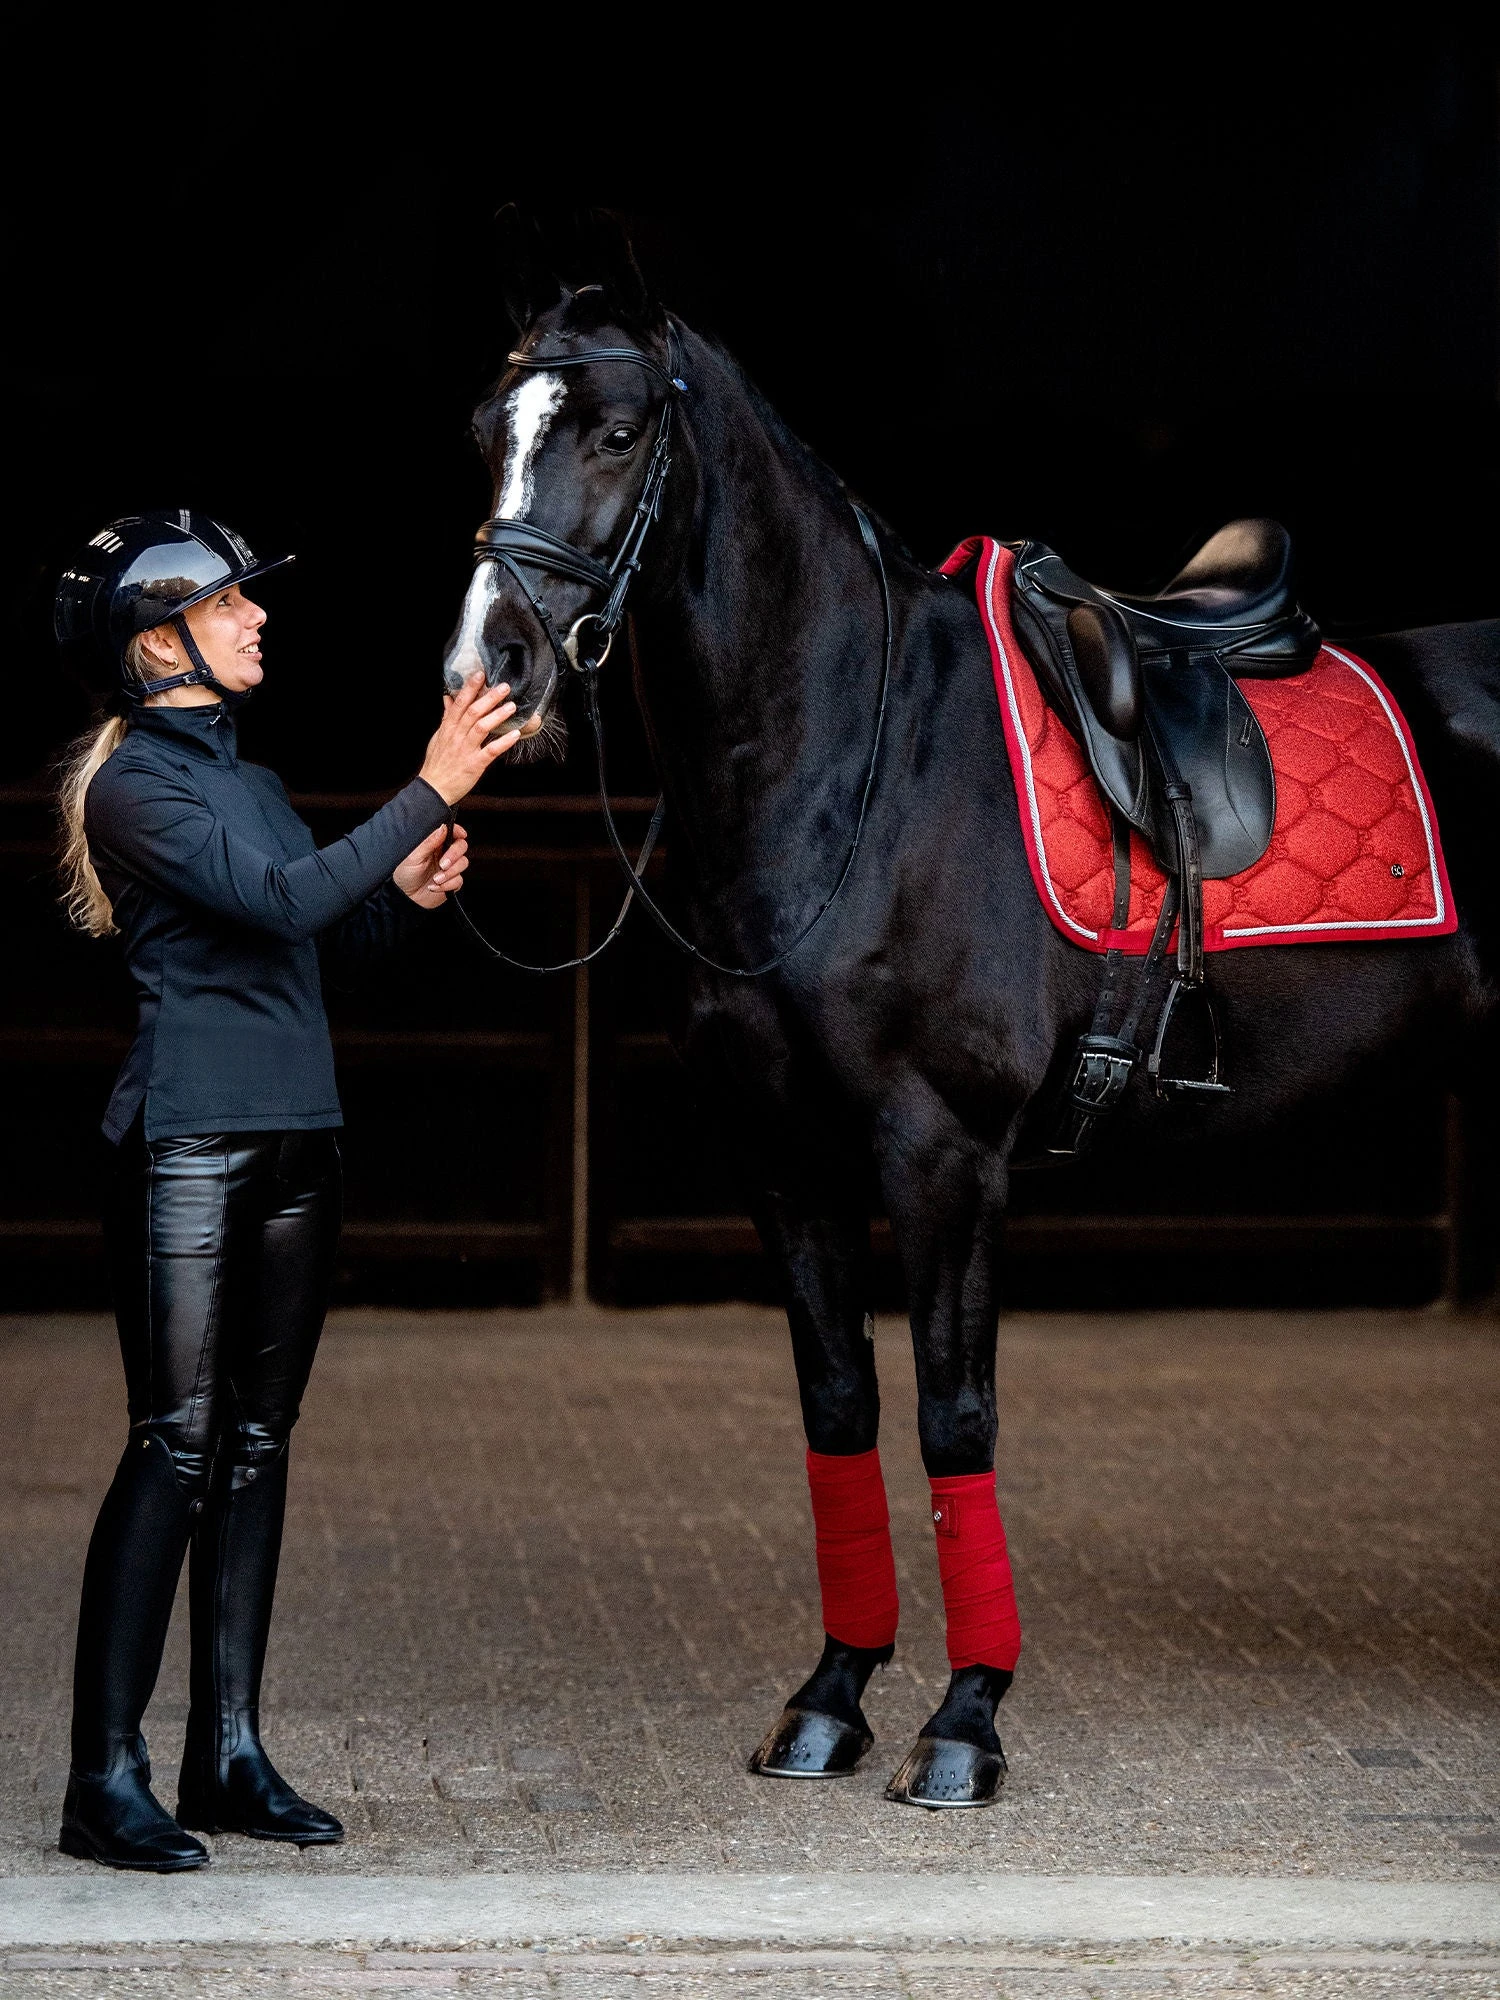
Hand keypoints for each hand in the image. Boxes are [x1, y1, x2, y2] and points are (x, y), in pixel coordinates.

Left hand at [394, 824, 468, 907]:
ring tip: (435, 879)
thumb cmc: (405, 875)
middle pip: (461, 846)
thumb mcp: (413, 856)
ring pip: (463, 863)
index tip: (461, 834)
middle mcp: (444, 854)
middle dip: (454, 855)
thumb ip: (429, 842)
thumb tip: (443, 828)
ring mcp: (450, 868)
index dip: (458, 831)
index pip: (451, 833)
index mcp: (434, 845)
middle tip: (442, 864)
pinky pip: (458, 880)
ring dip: (449, 873)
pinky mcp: (452, 882)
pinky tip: (434, 887)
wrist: (406, 898)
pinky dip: (447, 885)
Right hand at [418, 672, 520, 804]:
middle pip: (473, 712)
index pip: (459, 704)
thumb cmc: (437, 763)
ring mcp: (466, 750)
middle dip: (488, 698)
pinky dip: (503, 742)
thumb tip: (448, 699)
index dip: (470, 688)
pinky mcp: (474, 764)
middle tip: (504, 687)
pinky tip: (514, 734)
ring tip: (511, 706)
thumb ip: (446, 718)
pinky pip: (490, 751)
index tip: (480, 675)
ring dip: (497, 716)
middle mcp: (457, 736)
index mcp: (448, 728)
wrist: (434, 789)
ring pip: (481, 728)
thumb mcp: (438, 737)